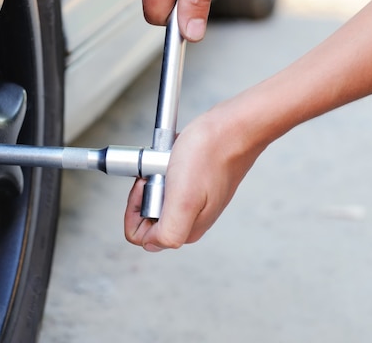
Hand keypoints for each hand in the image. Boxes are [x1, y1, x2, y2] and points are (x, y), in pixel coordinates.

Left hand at [124, 110, 263, 250]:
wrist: (234, 127)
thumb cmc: (210, 156)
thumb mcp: (183, 200)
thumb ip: (168, 232)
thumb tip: (152, 244)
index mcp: (186, 230)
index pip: (142, 235)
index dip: (136, 209)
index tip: (148, 186)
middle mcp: (191, 220)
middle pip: (148, 215)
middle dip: (145, 191)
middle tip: (159, 172)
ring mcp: (195, 201)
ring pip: (157, 195)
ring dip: (154, 176)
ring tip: (168, 162)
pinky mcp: (197, 183)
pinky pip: (168, 179)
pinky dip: (164, 166)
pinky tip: (174, 156)